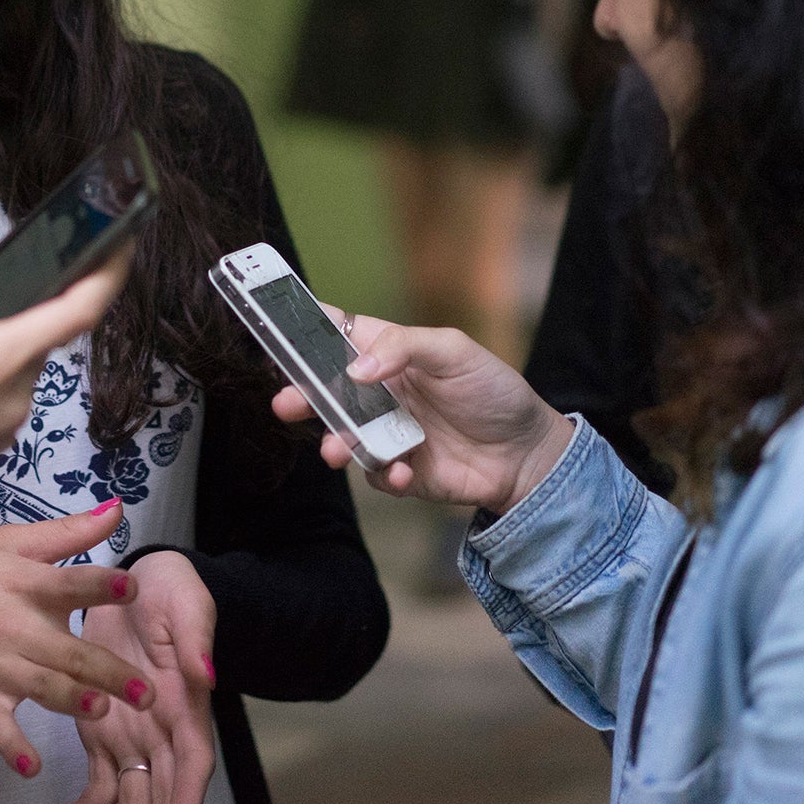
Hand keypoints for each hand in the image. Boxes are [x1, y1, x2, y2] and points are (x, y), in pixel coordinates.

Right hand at [0, 503, 154, 776]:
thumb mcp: (7, 542)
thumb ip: (67, 532)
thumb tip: (118, 510)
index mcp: (24, 584)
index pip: (68, 584)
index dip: (100, 584)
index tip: (133, 587)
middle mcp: (14, 627)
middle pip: (67, 649)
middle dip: (107, 670)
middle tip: (146, 689)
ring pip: (41, 686)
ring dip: (69, 701)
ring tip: (100, 712)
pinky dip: (12, 746)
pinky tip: (30, 766)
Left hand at [60, 552, 216, 803]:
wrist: (141, 582)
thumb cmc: (173, 595)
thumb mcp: (190, 607)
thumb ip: (196, 640)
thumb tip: (207, 673)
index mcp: (187, 703)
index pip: (194, 758)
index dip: (188, 791)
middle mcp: (163, 728)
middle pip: (164, 786)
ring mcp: (132, 732)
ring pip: (133, 790)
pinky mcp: (101, 728)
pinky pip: (99, 776)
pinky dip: (88, 803)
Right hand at [270, 310, 572, 516]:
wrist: (529, 454)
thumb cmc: (493, 391)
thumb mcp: (454, 350)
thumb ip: (402, 348)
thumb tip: (354, 369)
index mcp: (386, 352)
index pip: (335, 334)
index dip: (303, 330)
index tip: (274, 329)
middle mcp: (378, 392)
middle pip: (325, 389)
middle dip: (301, 395)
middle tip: (286, 403)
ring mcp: (385, 432)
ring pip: (341, 435)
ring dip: (333, 442)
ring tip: (334, 451)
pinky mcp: (398, 470)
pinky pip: (373, 473)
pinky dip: (381, 474)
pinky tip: (401, 472)